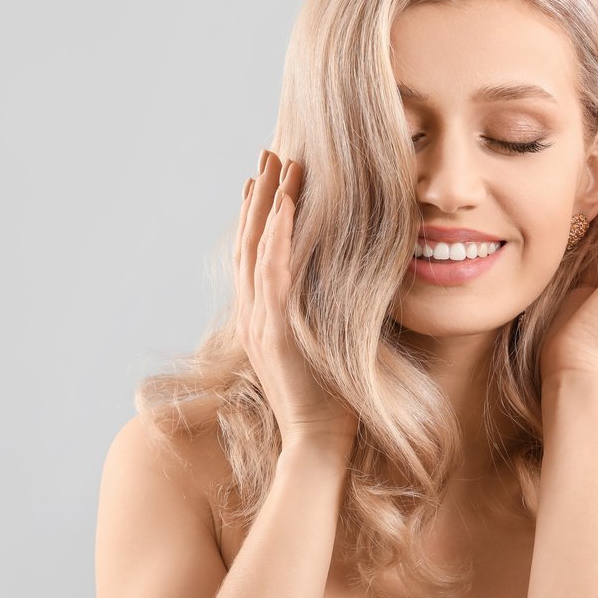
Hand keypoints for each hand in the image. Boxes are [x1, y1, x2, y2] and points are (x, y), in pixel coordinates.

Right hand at [234, 149, 358, 447]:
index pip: (252, 255)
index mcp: (260, 319)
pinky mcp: (276, 329)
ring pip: (257, 247)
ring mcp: (260, 321)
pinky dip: (278, 235)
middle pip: (248, 240)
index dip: (255, 215)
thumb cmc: (330, 402)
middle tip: (266, 153)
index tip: (260, 180)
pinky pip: (274, 272)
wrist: (317, 443)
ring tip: (278, 162)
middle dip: (258, 194)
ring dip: (268, 201)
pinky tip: (288, 205)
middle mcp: (252, 314)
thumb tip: (349, 283)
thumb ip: (324, 315)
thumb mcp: (323, 347)